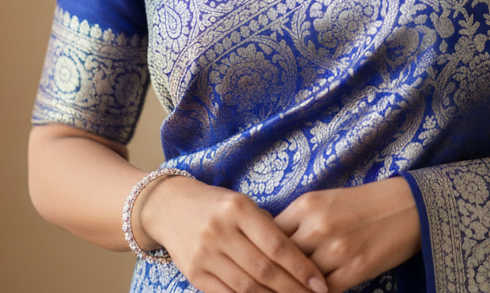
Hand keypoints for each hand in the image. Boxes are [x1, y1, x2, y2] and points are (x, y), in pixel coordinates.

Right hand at [136, 175, 328, 292]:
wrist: (169, 207)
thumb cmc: (217, 204)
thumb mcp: (242, 204)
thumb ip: (266, 228)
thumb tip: (300, 260)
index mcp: (238, 208)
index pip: (276, 243)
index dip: (300, 266)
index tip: (320, 282)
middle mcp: (221, 231)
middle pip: (264, 269)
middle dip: (292, 289)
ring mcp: (205, 254)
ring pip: (246, 287)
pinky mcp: (194, 274)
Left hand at [273, 178, 420, 292]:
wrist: (405, 207)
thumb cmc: (360, 204)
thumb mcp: (323, 202)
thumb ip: (296, 222)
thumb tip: (266, 243)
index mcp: (305, 205)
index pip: (268, 236)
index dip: (260, 253)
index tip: (253, 265)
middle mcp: (317, 226)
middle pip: (280, 261)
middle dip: (272, 276)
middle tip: (261, 285)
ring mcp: (335, 250)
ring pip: (299, 280)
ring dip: (292, 287)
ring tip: (283, 290)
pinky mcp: (354, 270)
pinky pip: (323, 291)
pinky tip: (313, 292)